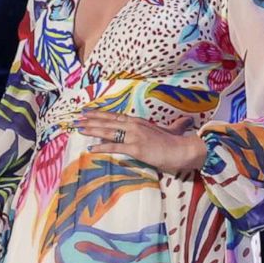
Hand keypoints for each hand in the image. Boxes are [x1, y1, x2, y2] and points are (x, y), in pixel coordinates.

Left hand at [76, 112, 205, 175]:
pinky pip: (115, 147)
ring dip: (92, 130)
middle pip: (108, 121)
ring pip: (108, 131)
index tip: (87, 112)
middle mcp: (134, 125)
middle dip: (91, 120)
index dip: (100, 114)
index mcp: (139, 121)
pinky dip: (102, 147)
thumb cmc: (177, 142)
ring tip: (79, 129)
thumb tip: (187, 121)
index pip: (115, 116)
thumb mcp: (173, 131)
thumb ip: (176, 125)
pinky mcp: (136, 147)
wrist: (184, 150)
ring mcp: (134, 135)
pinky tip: (91, 149)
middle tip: (76, 120)